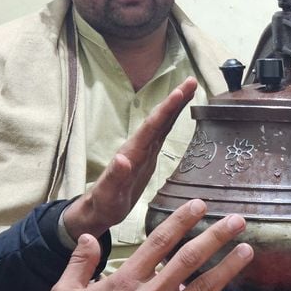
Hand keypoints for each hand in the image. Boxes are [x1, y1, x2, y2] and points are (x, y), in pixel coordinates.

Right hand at [25, 198, 250, 290]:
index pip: (160, 241)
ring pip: (205, 288)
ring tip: (247, 251)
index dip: (182, 220)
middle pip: (190, 258)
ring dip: (228, 267)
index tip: (199, 205)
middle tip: (237, 220)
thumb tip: (89, 236)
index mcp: (126, 279)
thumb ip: (80, 261)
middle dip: (216, 236)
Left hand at [60, 77, 197, 239]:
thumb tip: (123, 158)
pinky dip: (171, 120)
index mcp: (131, 153)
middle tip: (191, 81)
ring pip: (161, 123)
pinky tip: (178, 113)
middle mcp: (138, 147)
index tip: (179, 92)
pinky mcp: (148, 156)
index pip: (151, 127)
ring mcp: (143, 150)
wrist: (98, 209)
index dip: (166, 109)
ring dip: (175, 106)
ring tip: (190, 88)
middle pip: (158, 119)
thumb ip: (114, 177)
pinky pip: (162, 133)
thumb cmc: (103, 204)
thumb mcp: (108, 195)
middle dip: (174, 100)